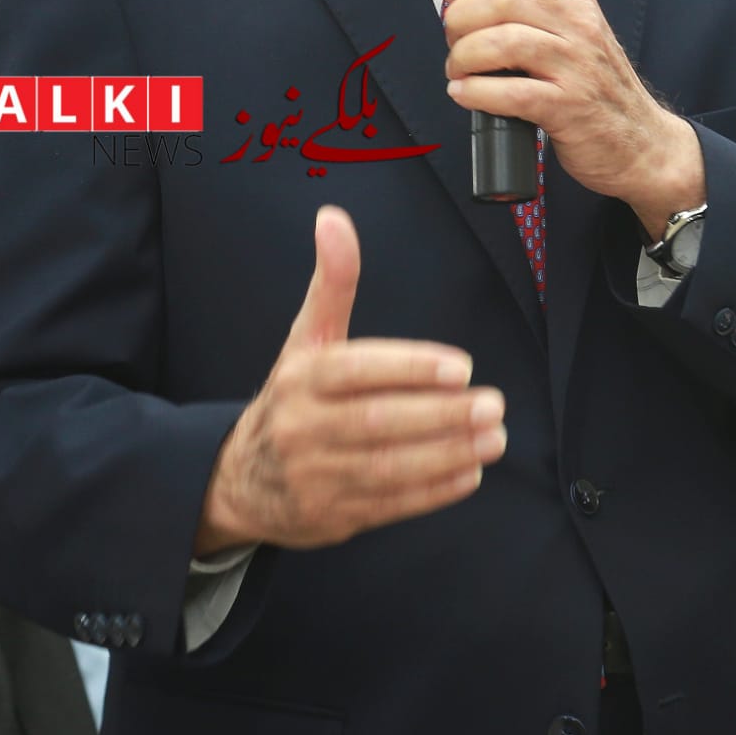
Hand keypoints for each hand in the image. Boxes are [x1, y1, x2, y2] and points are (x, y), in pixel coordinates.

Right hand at [196, 207, 506, 555]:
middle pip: (379, 422)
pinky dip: (433, 491)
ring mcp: (317, 476)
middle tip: (493, 404)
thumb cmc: (291, 397)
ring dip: (447, 454)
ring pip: (388, 467)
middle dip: (442, 415)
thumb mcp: (307, 338)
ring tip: (494, 438)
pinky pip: (389, 504)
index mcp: (302, 377)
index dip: (411, 368)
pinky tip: (468, 472)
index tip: (462, 367)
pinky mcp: (333, 516)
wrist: (241, 479)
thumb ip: (332, 282)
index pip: (359, 370)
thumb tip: (333, 218)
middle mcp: (305, 426)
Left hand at [437, 0, 704, 236]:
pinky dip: (476, 92)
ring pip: (504, 41)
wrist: (642, 142)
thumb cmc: (594, 85)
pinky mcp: (569, 108)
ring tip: (458, 70)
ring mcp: (577, 66)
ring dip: (464, 56)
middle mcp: (579, 25)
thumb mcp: (562, 30)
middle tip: (454, 39)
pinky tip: (465, 94)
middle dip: (462, 18)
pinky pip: (512, 93)